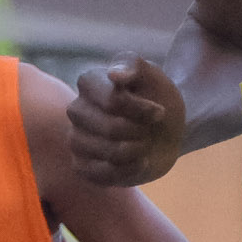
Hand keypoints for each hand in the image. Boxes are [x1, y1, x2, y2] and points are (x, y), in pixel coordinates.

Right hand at [66, 59, 187, 188]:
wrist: (166, 129)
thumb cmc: (156, 98)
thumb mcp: (153, 75)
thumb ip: (133, 65)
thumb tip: (113, 74)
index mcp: (89, 83)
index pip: (113, 101)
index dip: (142, 110)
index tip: (160, 111)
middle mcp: (76, 110)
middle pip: (111, 129)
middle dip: (141, 131)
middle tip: (149, 128)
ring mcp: (76, 140)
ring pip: (111, 153)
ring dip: (138, 150)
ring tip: (143, 143)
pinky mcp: (82, 167)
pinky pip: (105, 176)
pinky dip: (131, 170)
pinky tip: (138, 161)